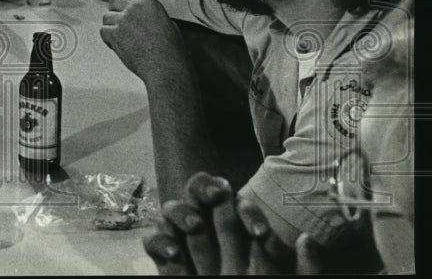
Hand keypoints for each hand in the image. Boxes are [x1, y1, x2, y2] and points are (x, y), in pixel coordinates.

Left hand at [99, 0, 183, 82]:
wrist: (165, 66)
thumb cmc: (170, 50)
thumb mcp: (169, 24)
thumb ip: (153, 16)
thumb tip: (146, 18)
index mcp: (149, 2)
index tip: (123, 6)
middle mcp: (134, 8)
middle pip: (114, 0)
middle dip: (115, 10)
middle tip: (117, 21)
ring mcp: (123, 20)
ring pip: (106, 17)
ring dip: (111, 26)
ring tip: (119, 37)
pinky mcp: (115, 34)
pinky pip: (103, 31)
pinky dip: (107, 38)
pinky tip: (116, 45)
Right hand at [143, 172, 304, 274]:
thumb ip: (308, 268)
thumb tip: (308, 239)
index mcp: (241, 234)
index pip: (239, 207)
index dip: (244, 207)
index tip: (254, 223)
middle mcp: (210, 232)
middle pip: (200, 196)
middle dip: (206, 191)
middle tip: (219, 195)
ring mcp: (186, 246)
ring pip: (173, 211)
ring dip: (181, 211)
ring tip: (195, 224)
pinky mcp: (168, 262)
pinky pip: (153, 241)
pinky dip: (159, 241)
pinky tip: (174, 252)